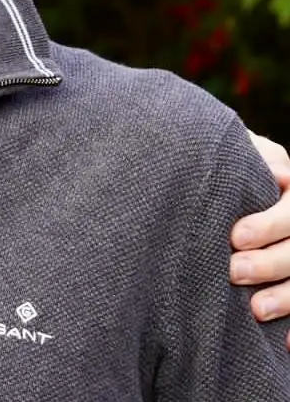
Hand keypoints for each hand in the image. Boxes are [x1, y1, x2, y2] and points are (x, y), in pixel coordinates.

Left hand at [231, 131, 289, 347]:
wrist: (213, 182)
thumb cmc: (221, 164)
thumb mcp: (233, 151)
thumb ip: (250, 155)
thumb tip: (275, 171)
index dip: (270, 225)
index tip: (234, 236)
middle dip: (271, 263)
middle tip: (233, 271)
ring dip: (286, 297)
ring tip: (255, 311)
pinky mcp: (288, 281)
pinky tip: (285, 343)